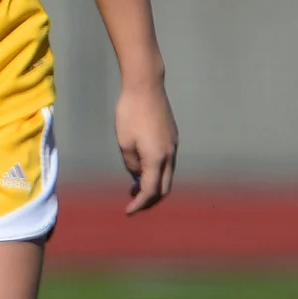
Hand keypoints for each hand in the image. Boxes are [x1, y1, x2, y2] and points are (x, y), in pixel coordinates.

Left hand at [113, 79, 178, 214]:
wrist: (146, 87)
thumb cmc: (130, 113)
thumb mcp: (124, 143)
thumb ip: (131, 163)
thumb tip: (137, 175)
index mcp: (156, 158)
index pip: (150, 190)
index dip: (139, 203)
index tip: (128, 211)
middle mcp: (169, 154)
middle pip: (164, 187)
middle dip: (150, 200)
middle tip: (133, 203)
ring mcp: (173, 146)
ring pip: (168, 175)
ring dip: (153, 185)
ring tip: (134, 188)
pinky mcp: (172, 138)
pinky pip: (167, 163)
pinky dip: (157, 172)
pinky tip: (142, 170)